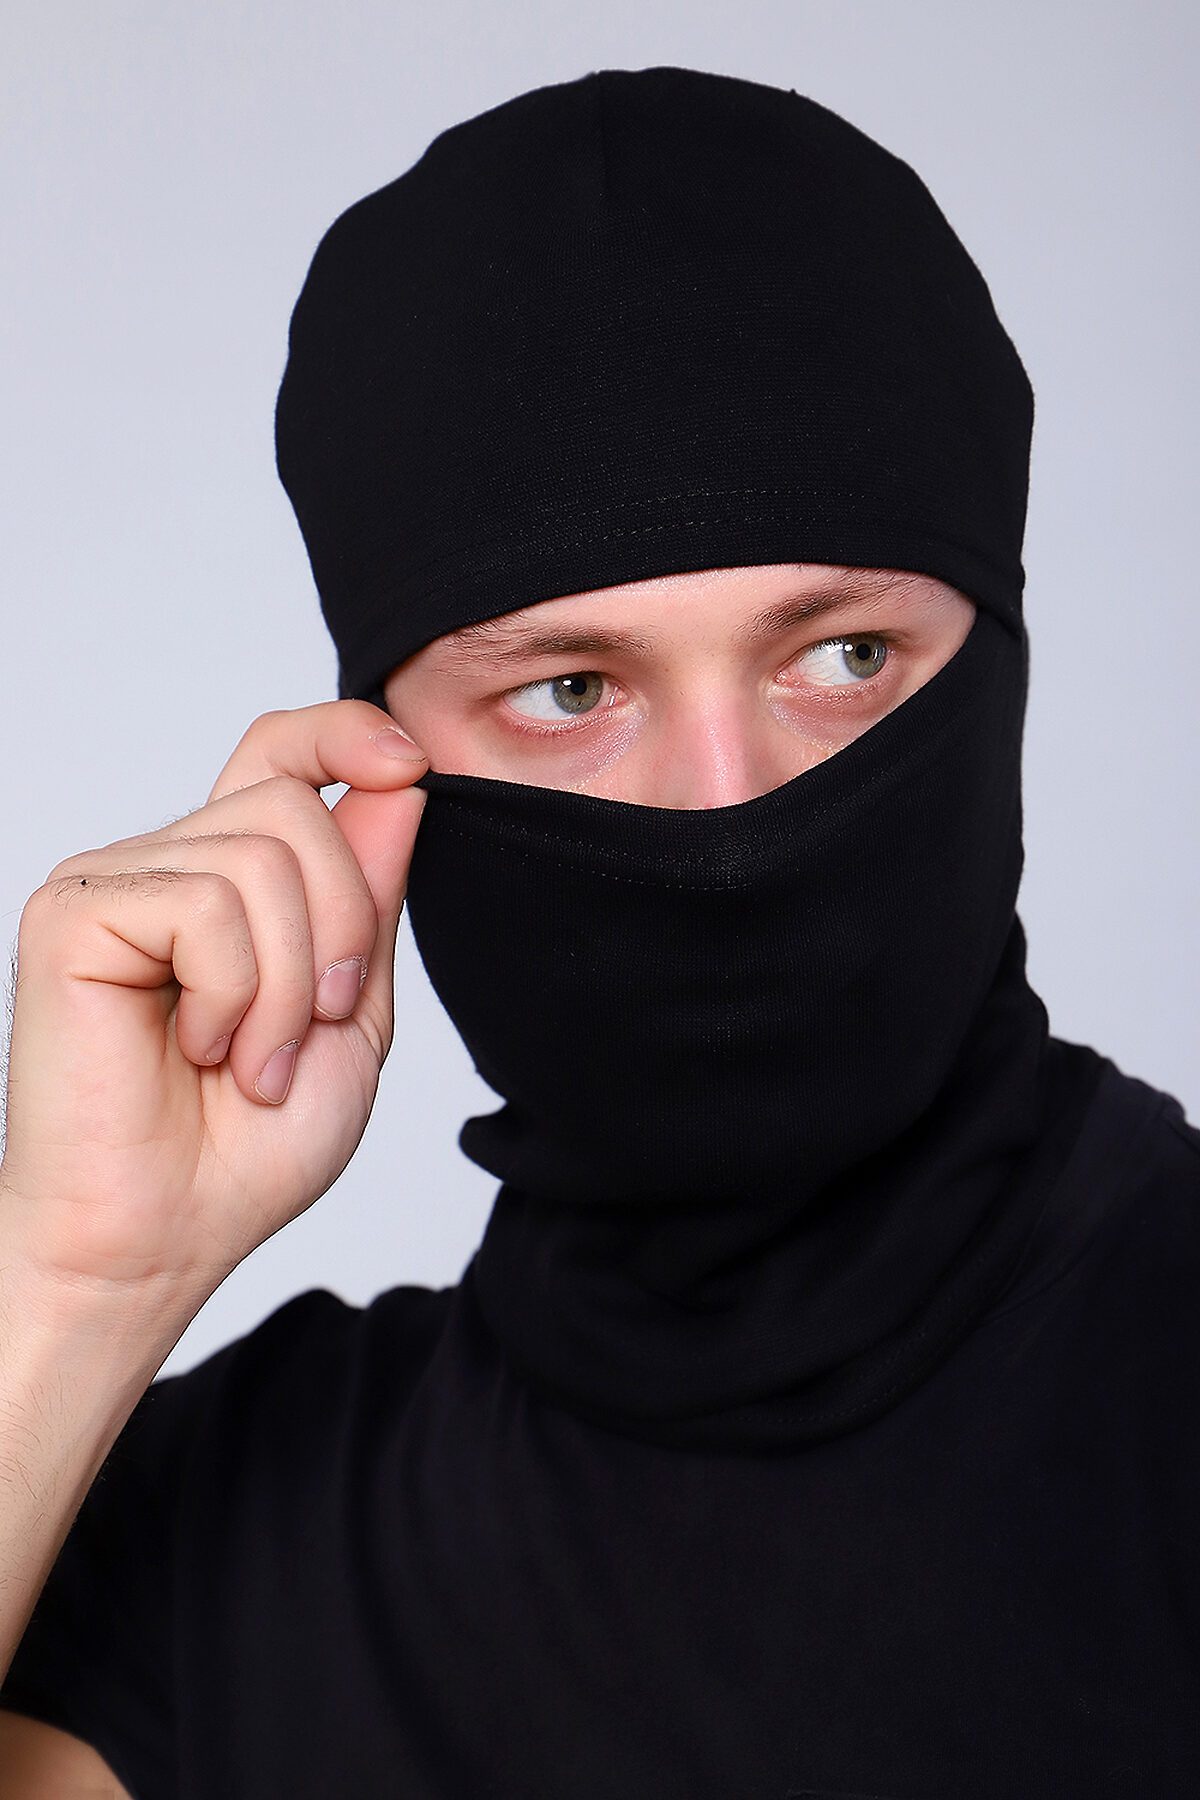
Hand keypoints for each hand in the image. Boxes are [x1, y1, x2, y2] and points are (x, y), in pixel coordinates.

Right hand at [0, 703, 428, 1307]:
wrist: (163, 1239)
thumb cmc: (247, 1148)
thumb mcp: (354, 1015)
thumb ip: (372, 900)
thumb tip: (398, 783)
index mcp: (234, 880)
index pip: (282, 751)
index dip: (346, 732)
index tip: (411, 763)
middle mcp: (170, 863)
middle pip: (297, 806)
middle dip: (341, 929)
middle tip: (313, 1027)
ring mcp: (116, 881)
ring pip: (261, 858)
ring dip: (288, 986)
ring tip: (251, 1061)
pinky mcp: (74, 915)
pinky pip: (204, 904)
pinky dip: (232, 993)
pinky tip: (196, 1050)